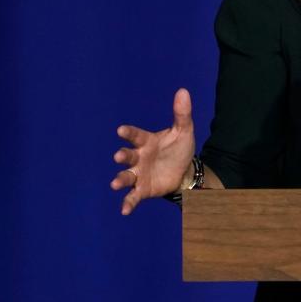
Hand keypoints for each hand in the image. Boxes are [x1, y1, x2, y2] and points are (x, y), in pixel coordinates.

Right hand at [110, 88, 195, 214]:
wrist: (184, 170)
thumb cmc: (178, 148)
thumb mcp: (184, 131)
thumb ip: (182, 113)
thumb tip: (183, 91)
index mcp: (146, 141)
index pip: (135, 135)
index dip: (128, 133)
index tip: (120, 130)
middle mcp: (139, 157)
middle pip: (128, 156)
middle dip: (123, 156)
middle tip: (118, 156)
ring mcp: (139, 174)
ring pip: (126, 176)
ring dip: (120, 179)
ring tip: (115, 183)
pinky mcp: (142, 189)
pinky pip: (133, 196)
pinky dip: (128, 203)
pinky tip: (124, 210)